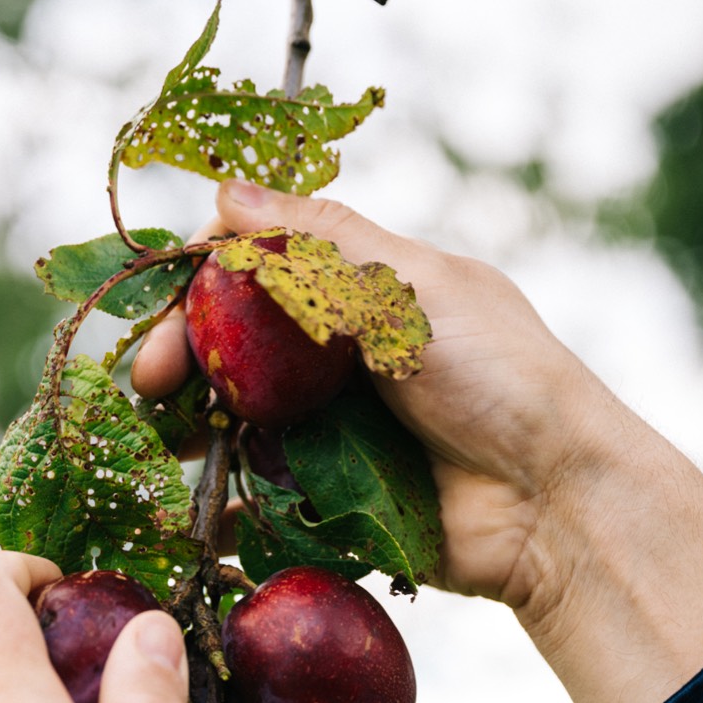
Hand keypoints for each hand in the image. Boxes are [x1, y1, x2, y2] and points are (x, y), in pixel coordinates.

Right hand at [135, 181, 702, 702]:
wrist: (553, 501)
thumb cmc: (501, 377)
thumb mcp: (415, 288)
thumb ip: (323, 244)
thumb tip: (228, 193)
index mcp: (363, 294)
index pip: (259, 271)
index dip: (204, 282)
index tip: (168, 305)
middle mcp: (340, 358)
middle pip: (235, 348)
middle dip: (184, 360)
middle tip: (149, 386)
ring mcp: (334, 431)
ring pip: (239, 419)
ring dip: (194, 427)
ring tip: (162, 445)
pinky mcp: (334, 499)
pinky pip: (264, 496)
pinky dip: (226, 503)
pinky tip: (194, 510)